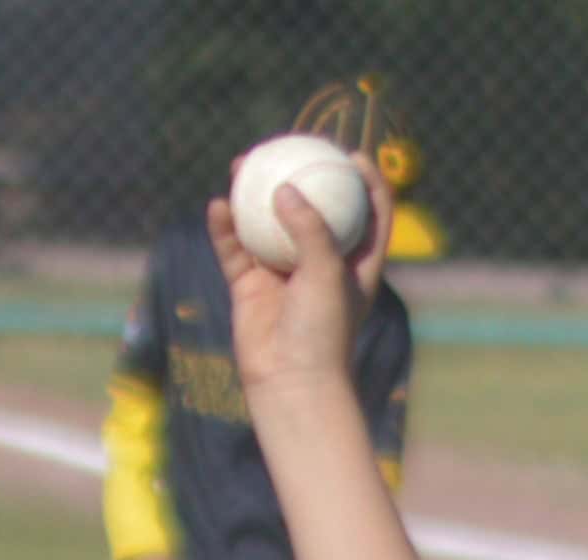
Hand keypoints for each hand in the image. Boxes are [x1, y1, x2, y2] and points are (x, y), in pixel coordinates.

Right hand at [208, 176, 383, 409]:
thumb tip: (284, 189)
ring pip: (265, 224)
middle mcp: (319, 265)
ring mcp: (282, 275)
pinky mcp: (250, 287)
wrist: (289, 383)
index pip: (369, 214)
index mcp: (355, 265)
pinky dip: (225, 228)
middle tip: (284, 149)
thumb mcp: (328, 274)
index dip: (366, 181)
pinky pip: (234, 249)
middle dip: (298, 176)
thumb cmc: (322, 333)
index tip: (348, 154)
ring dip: (252, 195)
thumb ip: (310, 228)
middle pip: (311, 209)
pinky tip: (218, 207)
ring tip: (241, 166)